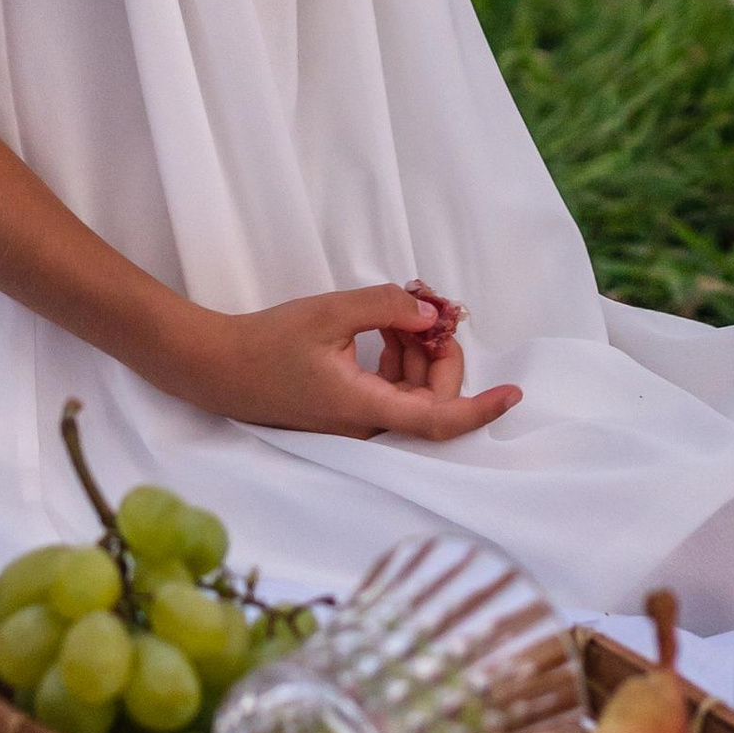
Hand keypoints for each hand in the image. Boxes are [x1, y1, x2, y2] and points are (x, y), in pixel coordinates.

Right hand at [183, 290, 521, 442]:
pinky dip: (398, 355)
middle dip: (441, 353)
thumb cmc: (269, 343)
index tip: (514, 394)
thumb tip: (429, 312)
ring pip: (411, 393)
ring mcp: (356, 422)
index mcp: (364, 409)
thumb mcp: (330, 312)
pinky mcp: (346, 411)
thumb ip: (384, 307)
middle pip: (430, 400)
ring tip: (403, 307)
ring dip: (418, 349)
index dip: (480, 409)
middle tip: (431, 308)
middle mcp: (366, 425)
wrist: (219, 368)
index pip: (438, 421)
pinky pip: (390, 388)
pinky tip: (386, 323)